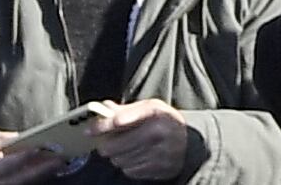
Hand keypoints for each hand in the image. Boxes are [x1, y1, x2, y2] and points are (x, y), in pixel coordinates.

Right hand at [0, 133, 70, 184]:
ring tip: (56, 165)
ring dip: (37, 177)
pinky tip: (45, 172)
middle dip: (37, 171)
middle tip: (58, 160)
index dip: (21, 158)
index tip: (40, 147)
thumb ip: (2, 140)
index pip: (0, 167)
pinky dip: (31, 181)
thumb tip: (27, 137)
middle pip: (12, 182)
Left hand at [80, 106, 201, 183]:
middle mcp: (158, 132)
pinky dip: (129, 166)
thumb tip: (102, 108)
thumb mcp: (150, 109)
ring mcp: (158, 153)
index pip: (120, 120)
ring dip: (118, 156)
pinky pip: (129, 171)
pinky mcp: (158, 169)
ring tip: (128, 149)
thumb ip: (125, 110)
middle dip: (107, 145)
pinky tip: (137, 157)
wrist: (190, 142)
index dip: (102, 126)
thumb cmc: (165, 122)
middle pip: (113, 146)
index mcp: (155, 112)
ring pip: (119, 160)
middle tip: (110, 142)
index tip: (90, 130)